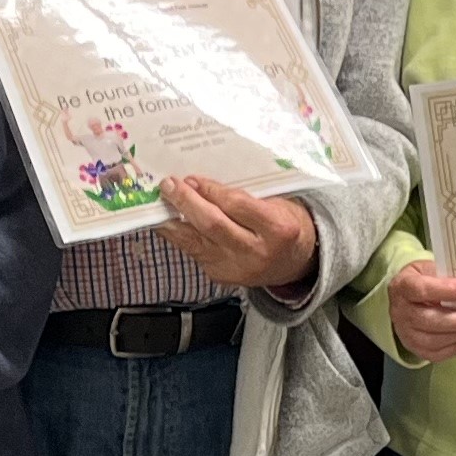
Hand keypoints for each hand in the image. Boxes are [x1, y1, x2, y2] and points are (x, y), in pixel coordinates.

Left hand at [154, 172, 319, 288]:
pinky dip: (180, 235)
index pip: (236, 206)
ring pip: (195, 242)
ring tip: (161, 203)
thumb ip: (244, 196)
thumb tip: (201, 184)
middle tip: (169, 186)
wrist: (294, 262)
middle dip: (186, 202)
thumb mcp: (277, 203)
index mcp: (278, 229)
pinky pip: (194, 252)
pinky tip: (170, 222)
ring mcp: (237, 268)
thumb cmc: (284, 225)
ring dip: (173, 220)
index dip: (210, 190)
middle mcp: (257, 252)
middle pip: (212, 225)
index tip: (192, 179)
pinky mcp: (222, 277)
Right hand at [386, 256, 455, 364]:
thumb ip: (449, 277)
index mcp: (403, 286)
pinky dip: (453, 348)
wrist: (408, 297)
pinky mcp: (414, 348)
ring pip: (431, 341)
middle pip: (427, 320)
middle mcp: (400, 311)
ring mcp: (405, 332)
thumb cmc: (425, 280)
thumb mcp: (433, 269)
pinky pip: (434, 354)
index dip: (446, 291)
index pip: (421, 290)